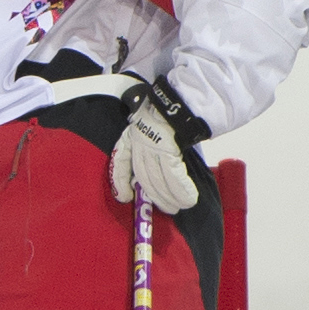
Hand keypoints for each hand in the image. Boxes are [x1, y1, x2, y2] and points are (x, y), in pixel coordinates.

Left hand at [109, 79, 207, 212]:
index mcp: (130, 137)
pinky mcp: (169, 149)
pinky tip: (187, 199)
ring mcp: (153, 147)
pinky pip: (174, 175)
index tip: (123, 197)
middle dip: (153, 195)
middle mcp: (139, 144)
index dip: (121, 181)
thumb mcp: (148, 128)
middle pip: (144, 176)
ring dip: (169, 197)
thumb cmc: (165, 114)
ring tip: (176, 207)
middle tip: (164, 209)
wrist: (177, 100)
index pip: (121, 161)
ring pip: (159, 179)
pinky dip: (182, 189)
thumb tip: (158, 171)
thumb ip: (148, 147)